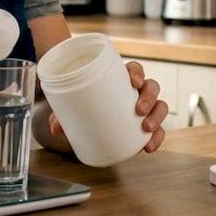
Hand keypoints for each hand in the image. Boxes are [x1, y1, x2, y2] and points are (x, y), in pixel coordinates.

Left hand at [46, 59, 168, 153]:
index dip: (138, 73)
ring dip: (157, 116)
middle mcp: (136, 91)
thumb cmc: (83, 103)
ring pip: (160, 106)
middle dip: (149, 97)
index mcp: (120, 78)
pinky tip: (149, 147)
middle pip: (152, 86)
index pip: (135, 68)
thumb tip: (56, 128)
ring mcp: (143, 107)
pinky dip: (157, 138)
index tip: (133, 81)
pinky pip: (158, 129)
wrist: (88, 116)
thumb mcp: (72, 106)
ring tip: (146, 129)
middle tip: (139, 110)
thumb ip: (62, 114)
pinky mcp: (144, 124)